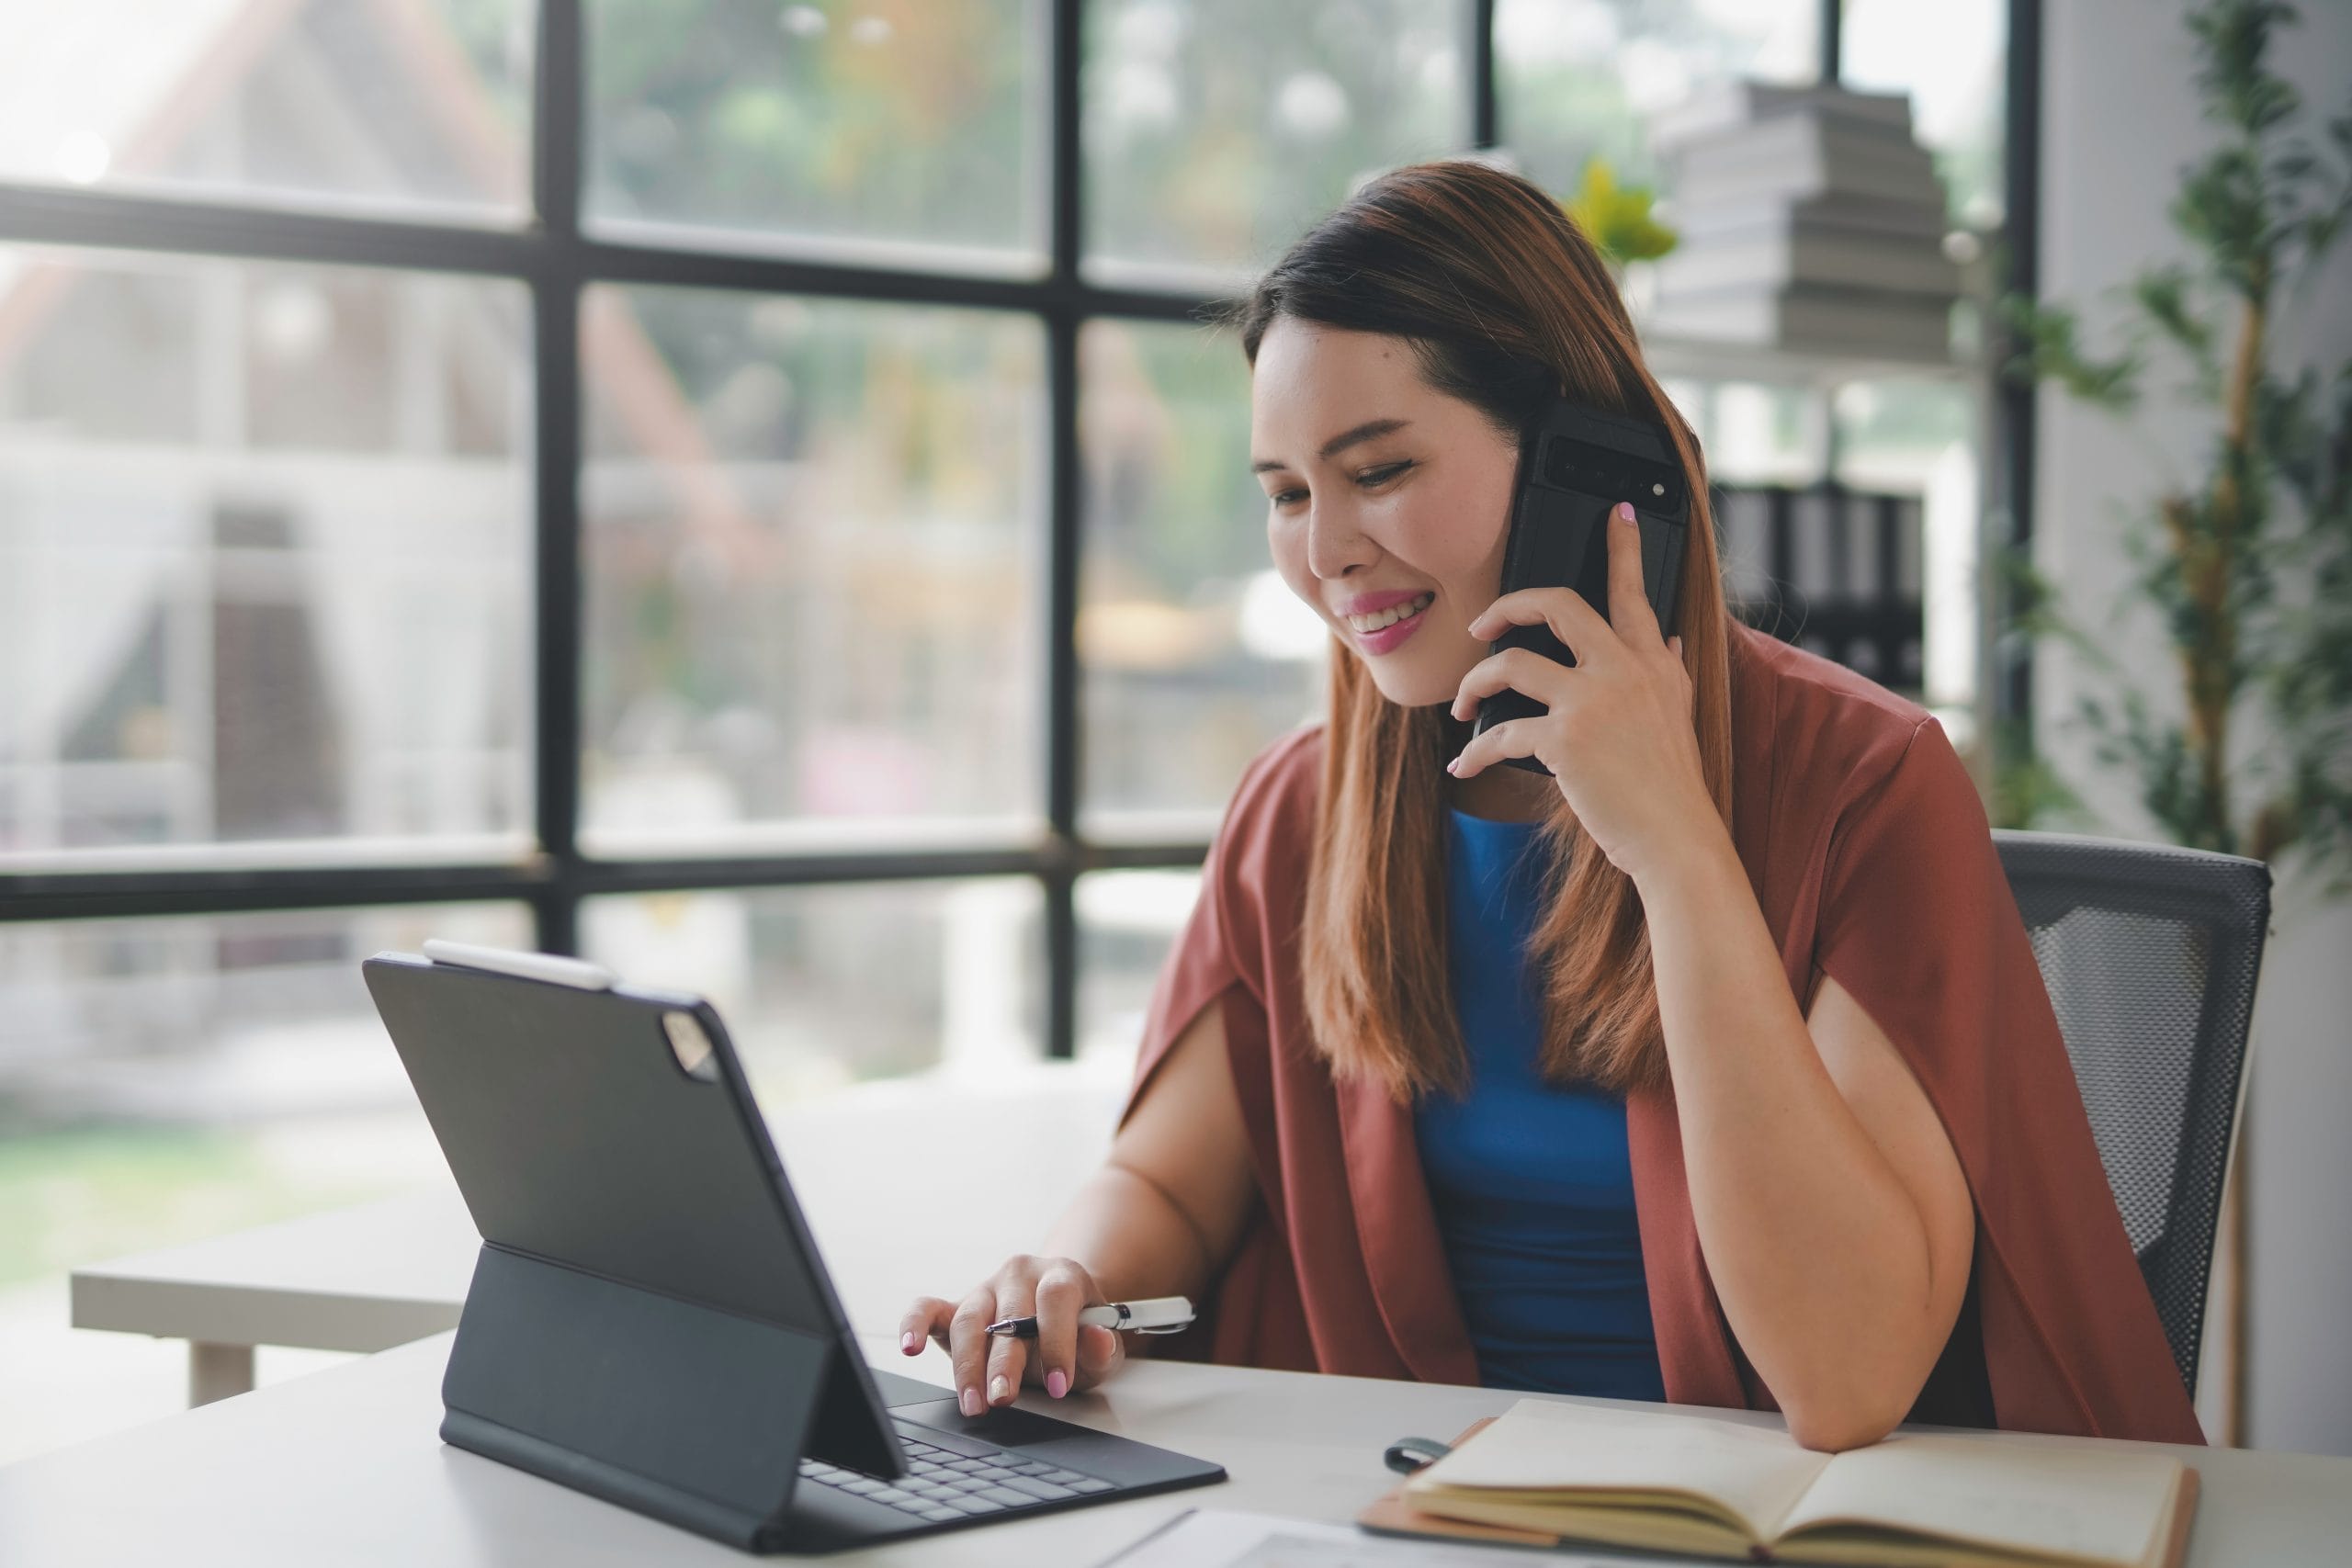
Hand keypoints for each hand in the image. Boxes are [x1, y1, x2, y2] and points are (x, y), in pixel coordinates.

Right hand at [899, 1255, 1127, 1416]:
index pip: (1056, 1298)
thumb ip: (1101, 1347)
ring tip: (973, 1403)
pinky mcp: (956, 1306)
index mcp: (1061, 1276)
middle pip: (1010, 1314)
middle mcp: (1020, 1275)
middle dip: (1005, 1360)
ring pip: (970, 1320)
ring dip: (968, 1364)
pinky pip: (928, 1308)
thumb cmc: (1079, 1333)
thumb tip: (1099, 1341)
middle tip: (1003, 1399)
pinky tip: (910, 1346)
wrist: (1058, 1314)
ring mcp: (986, 1289)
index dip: (1057, 1341)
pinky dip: (915, 1323)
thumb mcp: (1101, 1345)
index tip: (1058, 1385)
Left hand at [1446, 501, 1718, 884]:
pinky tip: (1464, 764)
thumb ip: (1668, 670)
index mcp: (1653, 662)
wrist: (1677, 837)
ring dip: (1474, 684)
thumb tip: (1669, 638)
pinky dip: (1474, 751)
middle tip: (1483, 624)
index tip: (1615, 514)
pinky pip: (1500, 733)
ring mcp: (1593, 701)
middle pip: (1556, 604)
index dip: (1622, 548)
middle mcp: (1624, 670)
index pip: (1634, 593)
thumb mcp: (1678, 715)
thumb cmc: (1671, 784)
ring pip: (1511, 664)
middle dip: (1507, 605)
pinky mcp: (1565, 740)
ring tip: (1463, 704)